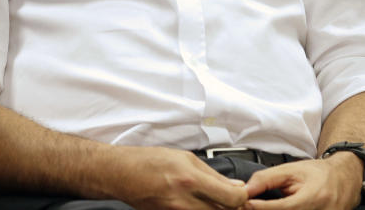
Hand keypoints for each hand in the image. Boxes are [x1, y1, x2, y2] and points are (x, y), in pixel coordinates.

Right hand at [105, 146, 247, 209]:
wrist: (122, 174)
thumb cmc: (151, 161)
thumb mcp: (186, 158)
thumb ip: (213, 175)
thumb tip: (235, 186)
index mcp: (191, 180)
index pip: (231, 198)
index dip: (242, 197)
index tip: (242, 193)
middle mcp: (184, 201)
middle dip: (231, 206)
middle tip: (231, 198)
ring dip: (216, 209)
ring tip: (214, 199)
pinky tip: (200, 203)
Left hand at [242, 154, 361, 209]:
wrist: (344, 179)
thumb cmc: (318, 174)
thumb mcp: (292, 169)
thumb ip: (267, 179)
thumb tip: (246, 190)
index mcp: (314, 196)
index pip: (284, 207)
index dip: (263, 207)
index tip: (247, 204)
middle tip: (253, 206)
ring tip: (265, 206)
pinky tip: (277, 209)